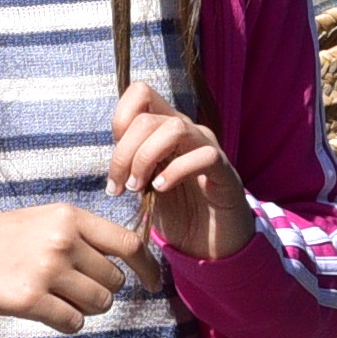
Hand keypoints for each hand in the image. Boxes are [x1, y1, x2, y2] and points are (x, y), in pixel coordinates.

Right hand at [0, 201, 145, 329]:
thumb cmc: (1, 241)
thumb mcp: (43, 222)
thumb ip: (83, 236)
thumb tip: (127, 262)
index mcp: (68, 216)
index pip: (128, 243)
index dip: (147, 268)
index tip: (153, 284)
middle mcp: (62, 240)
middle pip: (113, 281)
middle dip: (100, 291)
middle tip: (70, 288)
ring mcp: (47, 270)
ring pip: (99, 304)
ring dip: (84, 308)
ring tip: (54, 296)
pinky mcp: (30, 299)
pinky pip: (74, 322)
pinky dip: (65, 323)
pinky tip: (43, 310)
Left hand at [104, 83, 250, 262]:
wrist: (211, 244)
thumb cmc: (178, 211)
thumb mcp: (145, 183)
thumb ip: (131, 161)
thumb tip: (112, 154)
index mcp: (165, 128)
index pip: (141, 94)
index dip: (120, 120)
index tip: (116, 163)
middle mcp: (187, 130)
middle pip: (147, 118)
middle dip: (124, 154)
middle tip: (120, 187)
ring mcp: (207, 147)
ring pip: (173, 128)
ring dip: (146, 158)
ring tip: (138, 188)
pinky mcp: (224, 171)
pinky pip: (203, 156)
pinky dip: (176, 171)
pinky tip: (162, 189)